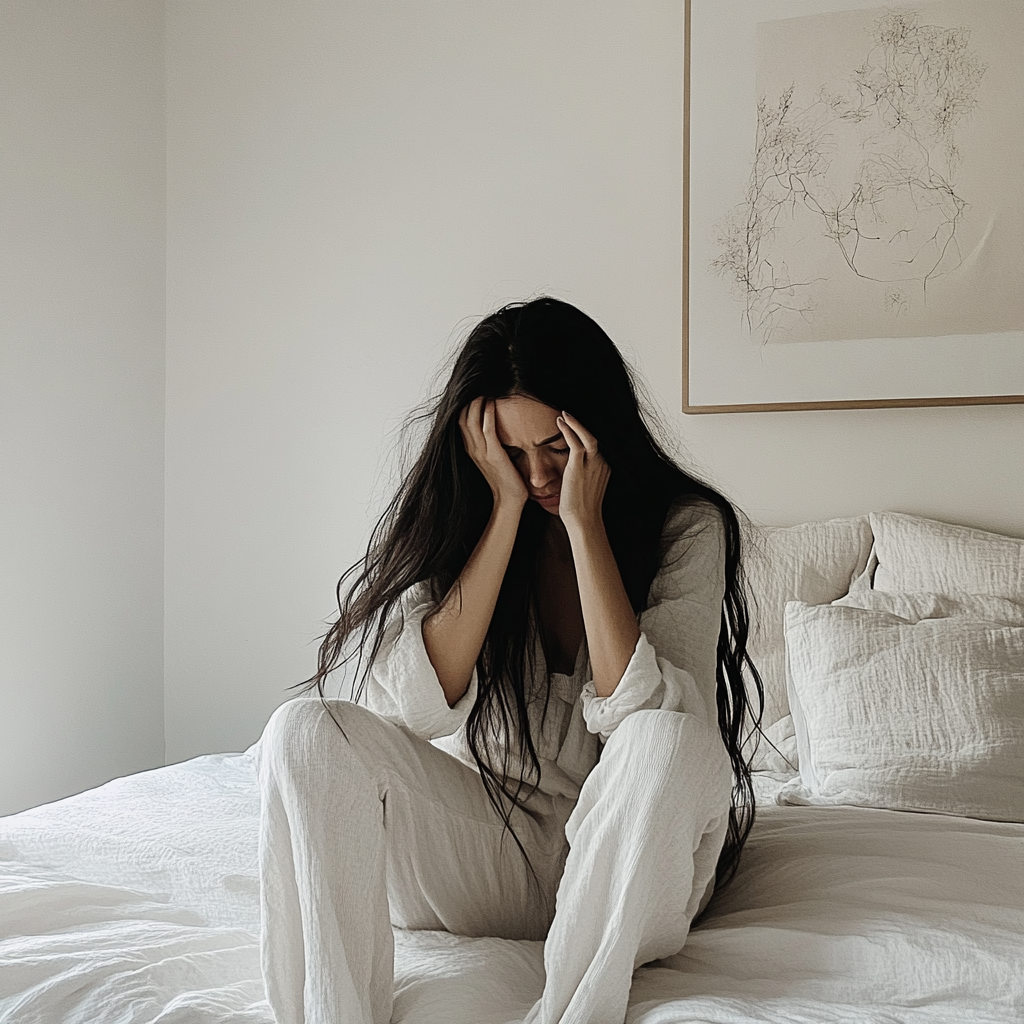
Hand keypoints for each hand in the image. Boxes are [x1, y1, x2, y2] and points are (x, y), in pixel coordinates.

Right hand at [459, 398, 527, 509]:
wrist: (509, 500)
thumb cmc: (506, 480)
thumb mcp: (493, 459)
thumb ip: (491, 445)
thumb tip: (496, 430)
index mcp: (471, 450)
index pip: (461, 422)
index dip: (464, 407)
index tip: (472, 393)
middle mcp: (473, 449)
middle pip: (462, 418)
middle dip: (468, 401)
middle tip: (477, 386)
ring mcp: (481, 452)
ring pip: (472, 421)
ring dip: (476, 403)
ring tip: (483, 389)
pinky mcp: (493, 454)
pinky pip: (487, 429)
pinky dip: (488, 414)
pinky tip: (492, 403)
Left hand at [556, 410, 609, 530]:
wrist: (582, 521)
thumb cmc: (580, 507)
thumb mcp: (585, 485)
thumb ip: (583, 473)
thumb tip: (572, 468)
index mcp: (604, 466)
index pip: (596, 442)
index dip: (585, 431)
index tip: (575, 422)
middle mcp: (601, 463)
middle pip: (595, 435)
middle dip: (582, 423)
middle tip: (569, 413)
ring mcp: (592, 465)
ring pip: (588, 436)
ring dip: (576, 423)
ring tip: (564, 414)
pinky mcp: (579, 468)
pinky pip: (575, 443)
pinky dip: (568, 430)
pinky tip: (560, 422)